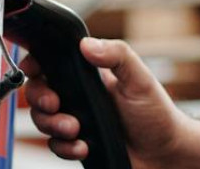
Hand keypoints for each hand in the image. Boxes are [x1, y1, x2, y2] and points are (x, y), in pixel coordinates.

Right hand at [22, 37, 199, 168]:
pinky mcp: (77, 144)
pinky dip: (64, 147)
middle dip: (39, 98)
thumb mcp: (140, 79)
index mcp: (89, 75)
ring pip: (42, 119)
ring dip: (51, 124)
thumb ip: (117, 56)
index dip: (36, 63)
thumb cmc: (157, 114)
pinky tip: (83, 146)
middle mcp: (78, 96)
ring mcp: (76, 120)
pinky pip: (55, 145)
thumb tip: (87, 44)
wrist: (166, 155)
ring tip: (75, 129)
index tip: (33, 68)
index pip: (52, 61)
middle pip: (38, 91)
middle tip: (56, 104)